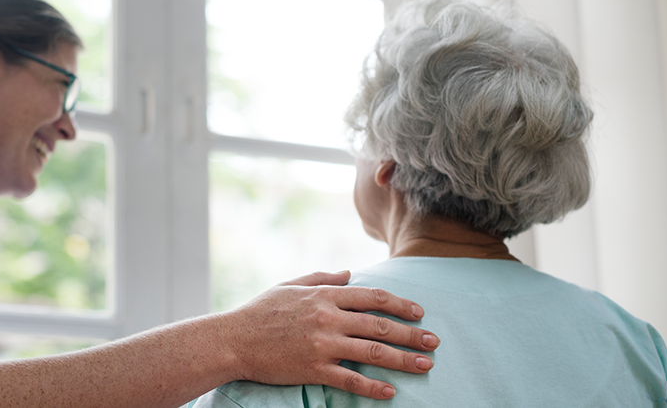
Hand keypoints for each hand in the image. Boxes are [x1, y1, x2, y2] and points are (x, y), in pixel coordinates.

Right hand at [220, 270, 438, 399]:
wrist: (232, 339)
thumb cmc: (259, 311)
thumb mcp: (290, 285)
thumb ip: (322, 277)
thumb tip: (349, 273)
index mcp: (324, 295)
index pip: (372, 297)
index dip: (400, 304)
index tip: (418, 312)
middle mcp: (327, 317)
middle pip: (380, 324)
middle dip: (411, 333)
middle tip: (434, 341)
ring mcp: (322, 344)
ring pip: (373, 352)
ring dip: (403, 360)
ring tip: (426, 365)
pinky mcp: (313, 368)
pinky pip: (350, 379)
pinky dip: (372, 387)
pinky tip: (390, 392)